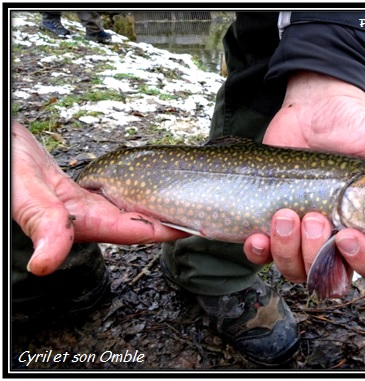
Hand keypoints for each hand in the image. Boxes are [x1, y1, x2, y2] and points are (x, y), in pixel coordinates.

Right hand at [12, 121, 185, 275]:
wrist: (4, 150)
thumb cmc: (9, 167)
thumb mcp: (24, 192)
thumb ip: (40, 223)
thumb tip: (45, 264)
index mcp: (79, 220)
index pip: (132, 229)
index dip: (164, 229)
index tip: (195, 226)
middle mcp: (88, 215)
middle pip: (139, 221)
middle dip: (171, 219)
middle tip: (205, 212)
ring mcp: (88, 202)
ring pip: (132, 208)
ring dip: (159, 205)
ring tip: (190, 199)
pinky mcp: (85, 189)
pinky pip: (119, 193)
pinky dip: (140, 190)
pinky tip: (154, 187)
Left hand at [243, 71, 364, 288]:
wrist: (310, 112)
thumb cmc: (351, 125)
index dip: (364, 260)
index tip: (346, 235)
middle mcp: (340, 237)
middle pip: (333, 277)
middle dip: (316, 254)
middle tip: (311, 216)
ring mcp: (305, 235)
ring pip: (298, 270)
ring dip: (287, 250)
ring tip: (284, 215)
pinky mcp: (276, 227)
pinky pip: (266, 257)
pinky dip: (260, 252)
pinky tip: (256, 234)